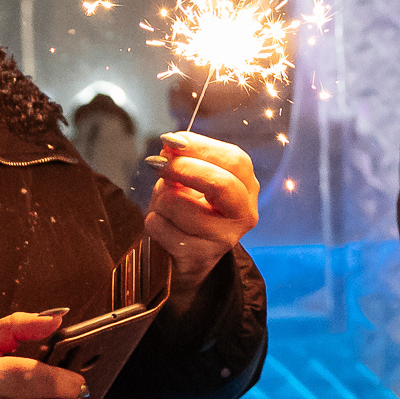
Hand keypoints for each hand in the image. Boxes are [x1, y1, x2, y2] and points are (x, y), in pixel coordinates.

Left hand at [145, 131, 259, 307]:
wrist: (184, 258)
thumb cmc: (187, 210)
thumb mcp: (189, 180)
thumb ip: (184, 160)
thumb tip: (170, 145)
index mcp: (247, 188)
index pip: (234, 160)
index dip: (201, 146)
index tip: (171, 140)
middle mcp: (244, 214)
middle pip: (220, 183)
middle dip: (183, 168)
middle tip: (157, 162)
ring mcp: (224, 239)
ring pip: (180, 204)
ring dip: (161, 200)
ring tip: (164, 207)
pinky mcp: (199, 257)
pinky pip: (163, 227)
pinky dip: (153, 222)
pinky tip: (162, 226)